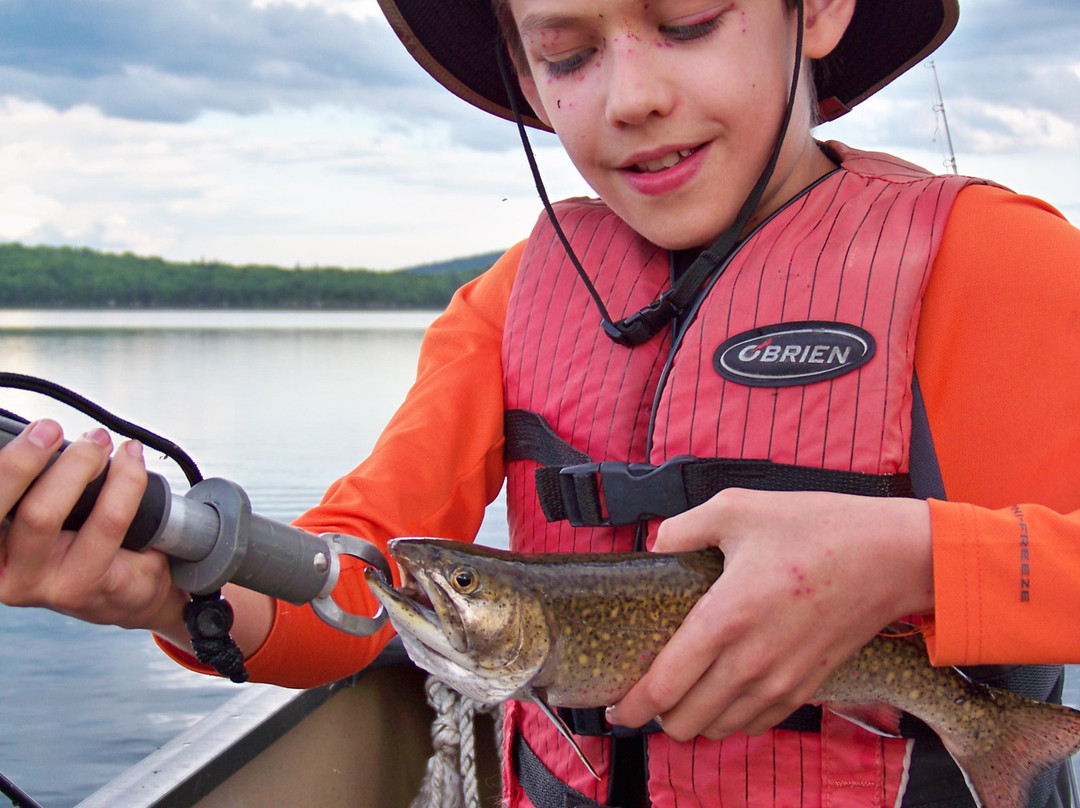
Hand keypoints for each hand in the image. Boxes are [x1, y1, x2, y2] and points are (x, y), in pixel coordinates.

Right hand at [0, 420, 186, 633]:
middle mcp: (5, 573)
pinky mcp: (82, 586)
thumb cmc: (81, 542)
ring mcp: (41, 585)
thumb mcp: (44, 516)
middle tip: (50, 429)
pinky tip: (130, 460)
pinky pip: (105, 522)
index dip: (5, 466)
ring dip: (77, 466)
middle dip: (26, 460)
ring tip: (99, 442)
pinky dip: (123, 481)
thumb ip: (32, 486)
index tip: (29, 431)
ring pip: (45, 515)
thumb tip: (38, 434)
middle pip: (1, 510)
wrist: (131, 593)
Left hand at [605, 488, 932, 740]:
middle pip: (684, 721)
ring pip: (719, 729)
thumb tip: (655, 547)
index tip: (614, 706)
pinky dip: (731, 719)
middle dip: (656, 715)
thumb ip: (681, 530)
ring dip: (693, 719)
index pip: (664, 687)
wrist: (890, 556)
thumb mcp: (735, 508)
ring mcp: (781, 682)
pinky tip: (723, 693)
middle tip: (645, 694)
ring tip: (681, 694)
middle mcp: (750, 662)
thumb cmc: (814, 527)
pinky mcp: (807, 687)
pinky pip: (757, 725)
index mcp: (725, 618)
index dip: (632, 705)